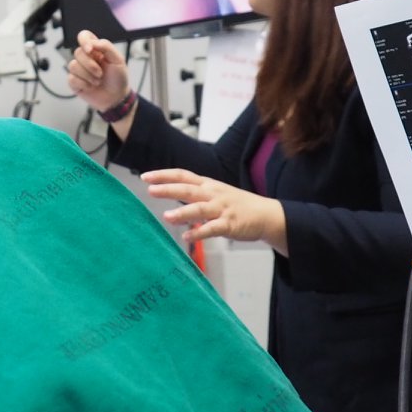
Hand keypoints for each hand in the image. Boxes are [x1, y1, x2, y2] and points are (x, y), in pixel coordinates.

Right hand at [64, 30, 131, 111]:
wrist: (116, 98)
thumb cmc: (118, 78)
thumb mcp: (118, 60)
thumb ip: (106, 47)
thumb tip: (93, 42)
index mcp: (95, 50)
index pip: (84, 36)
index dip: (84, 40)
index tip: (90, 50)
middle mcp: (85, 58)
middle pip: (77, 52)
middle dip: (90, 65)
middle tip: (101, 73)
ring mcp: (79, 70)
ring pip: (73, 65)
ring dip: (88, 76)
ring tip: (97, 81)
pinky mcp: (74, 82)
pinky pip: (71, 78)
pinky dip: (83, 84)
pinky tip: (90, 87)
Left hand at [142, 167, 288, 253]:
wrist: (266, 214)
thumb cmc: (236, 204)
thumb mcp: (214, 192)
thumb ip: (194, 192)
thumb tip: (169, 192)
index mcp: (207, 184)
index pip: (182, 175)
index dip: (164, 175)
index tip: (145, 177)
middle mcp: (213, 194)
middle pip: (188, 189)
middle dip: (168, 189)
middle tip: (150, 191)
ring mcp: (222, 209)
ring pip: (200, 209)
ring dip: (183, 213)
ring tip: (167, 217)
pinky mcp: (230, 224)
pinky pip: (213, 228)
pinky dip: (200, 232)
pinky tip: (187, 236)